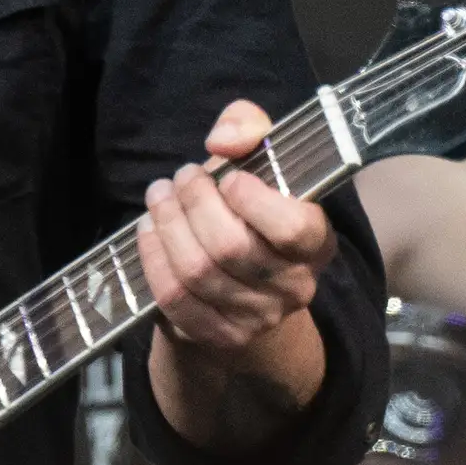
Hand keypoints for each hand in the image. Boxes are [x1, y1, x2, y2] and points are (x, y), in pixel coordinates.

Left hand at [139, 100, 336, 353]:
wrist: (243, 283)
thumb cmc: (252, 211)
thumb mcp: (261, 160)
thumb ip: (249, 128)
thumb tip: (222, 140)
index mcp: (316, 243)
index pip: (294, 229)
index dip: (254, 200)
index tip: (229, 178)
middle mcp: (294, 286)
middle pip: (231, 247)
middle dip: (194, 204)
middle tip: (181, 179)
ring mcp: (257, 317)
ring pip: (197, 272)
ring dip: (167, 226)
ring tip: (159, 198)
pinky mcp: (220, 336)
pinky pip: (175, 298)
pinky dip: (153, 260)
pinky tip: (149, 232)